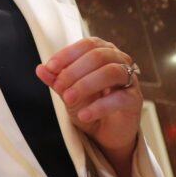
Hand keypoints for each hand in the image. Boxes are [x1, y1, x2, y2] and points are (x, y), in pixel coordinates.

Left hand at [36, 37, 142, 176]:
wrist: (104, 131)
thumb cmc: (88, 103)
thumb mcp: (67, 91)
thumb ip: (55, 79)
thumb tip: (40, 69)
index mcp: (102, 51)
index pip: (86, 45)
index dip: (67, 54)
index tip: (50, 67)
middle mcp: (118, 60)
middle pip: (98, 56)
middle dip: (74, 71)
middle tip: (59, 87)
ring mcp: (129, 79)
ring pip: (110, 72)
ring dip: (86, 85)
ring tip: (69, 99)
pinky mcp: (135, 99)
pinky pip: (119, 98)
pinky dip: (99, 107)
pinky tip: (84, 115)